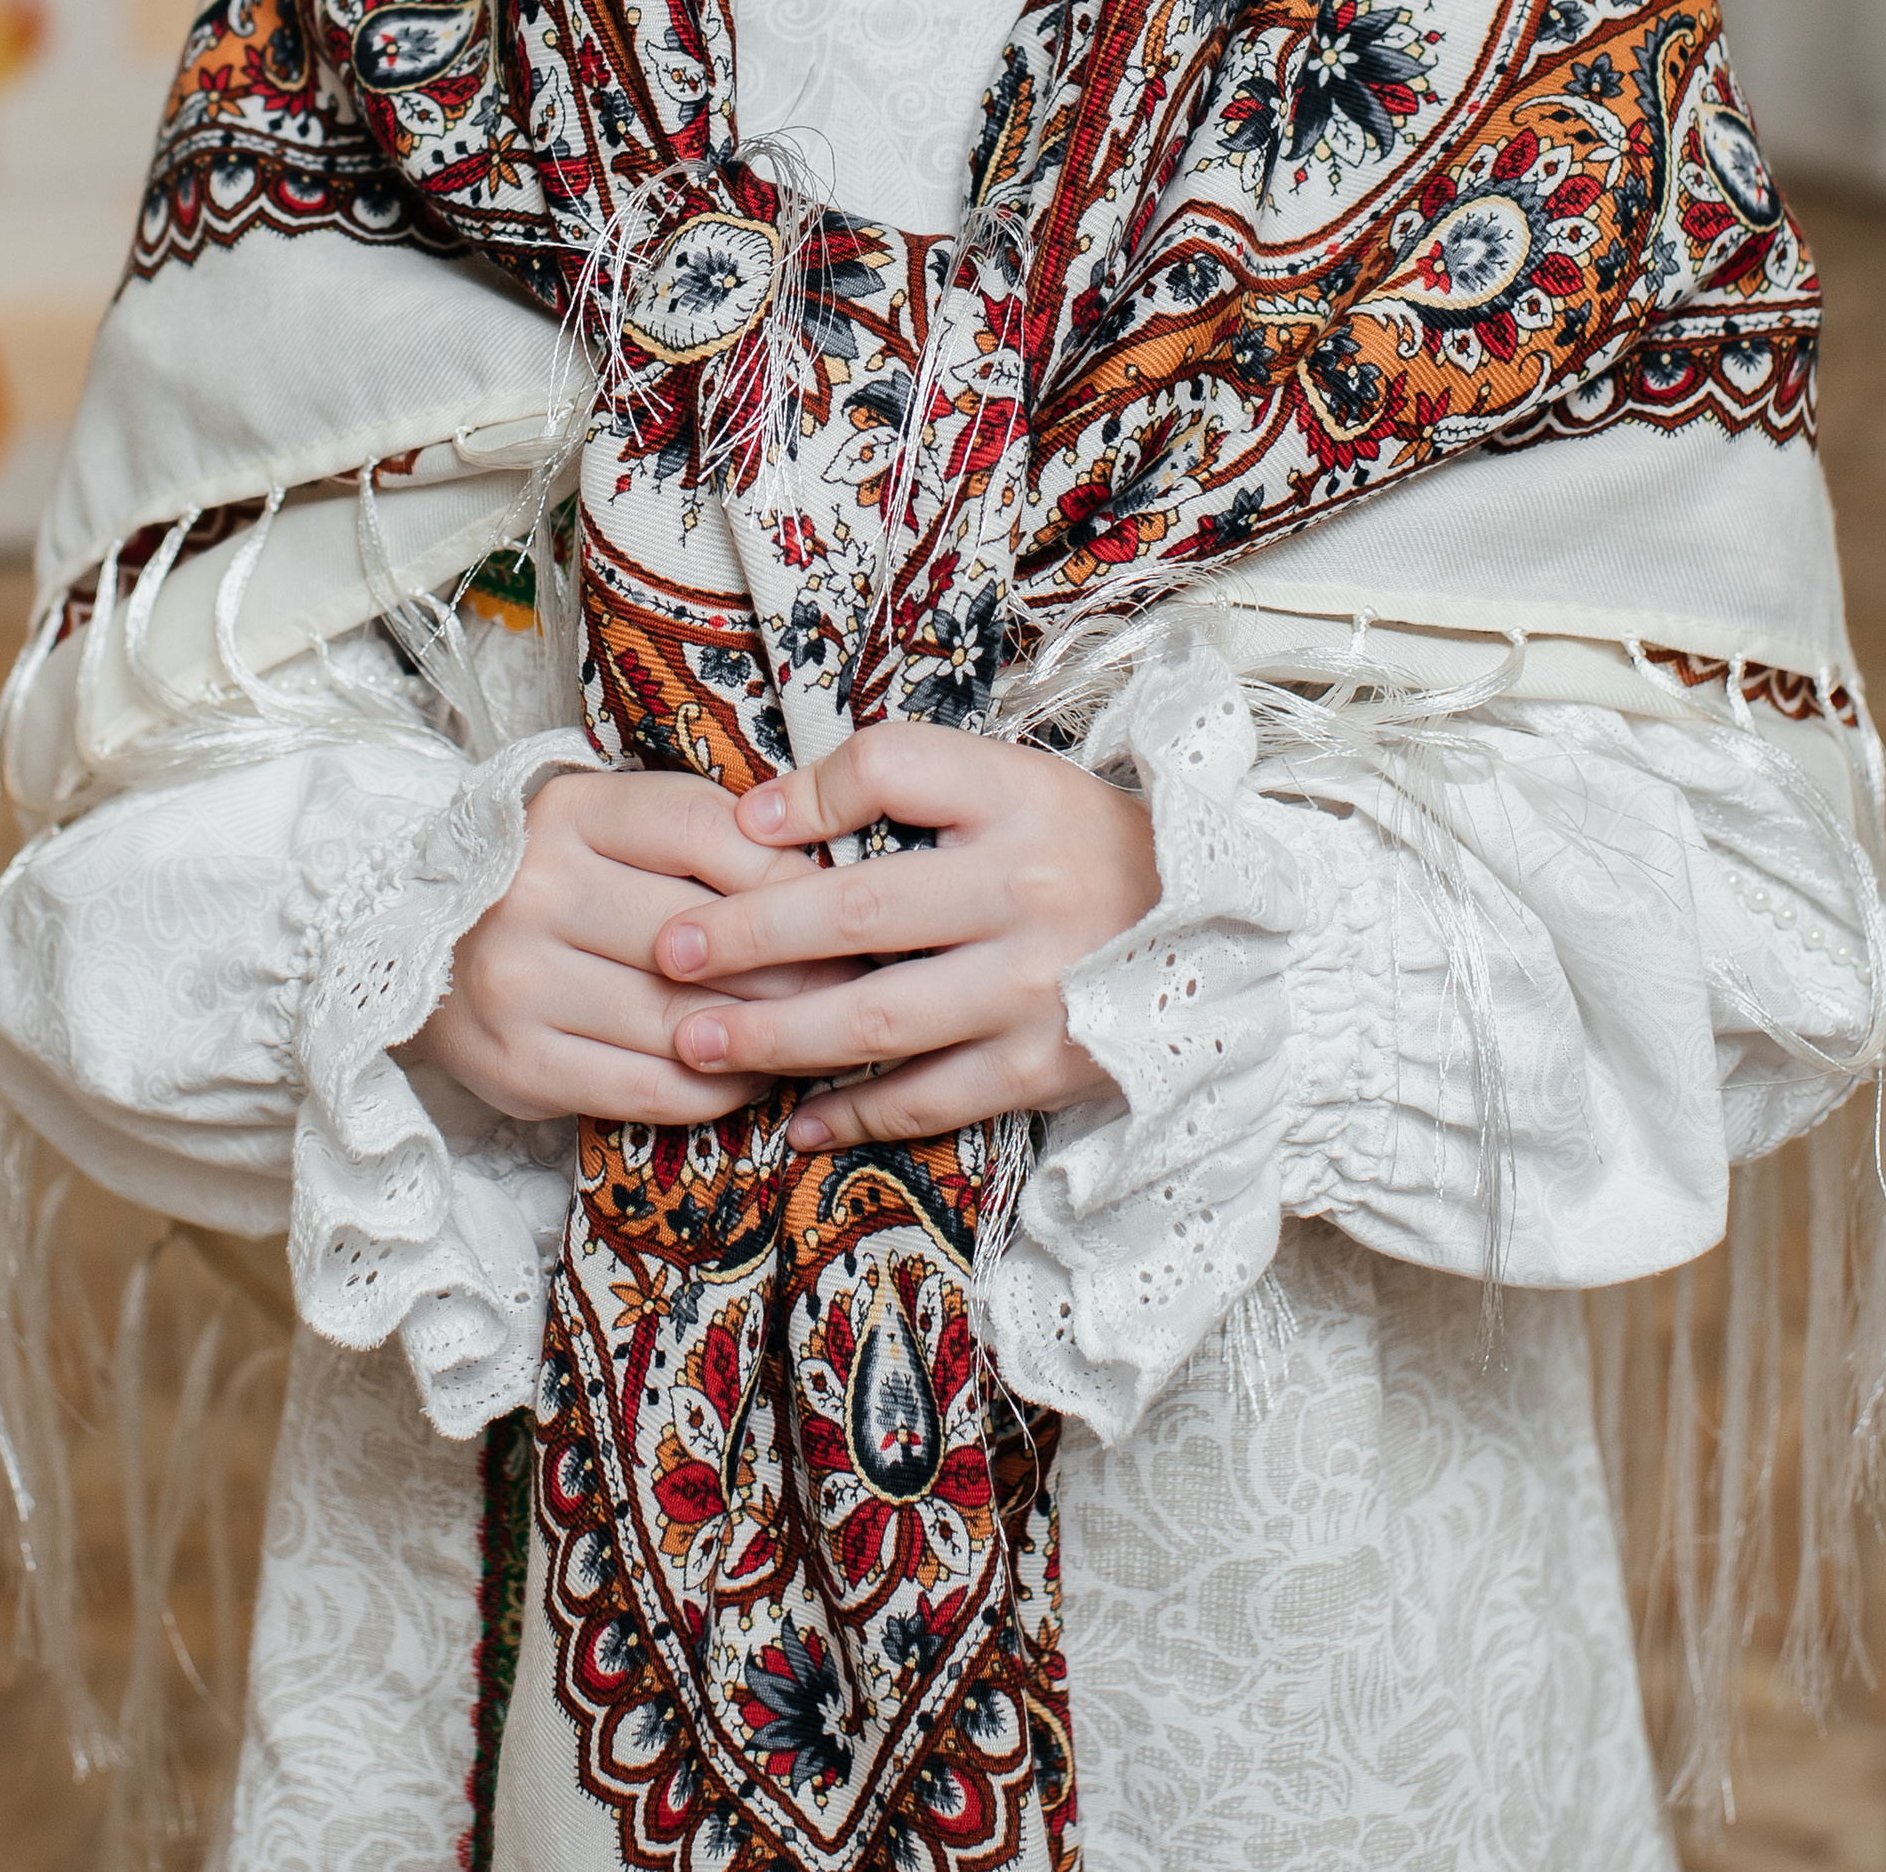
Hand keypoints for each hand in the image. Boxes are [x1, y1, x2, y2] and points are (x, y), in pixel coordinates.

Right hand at [397, 768, 849, 1127]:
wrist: (411, 941)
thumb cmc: (554, 873)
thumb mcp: (613, 822)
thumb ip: (703, 832)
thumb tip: (827, 874)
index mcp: (566, 810)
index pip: (704, 831)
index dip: (787, 872)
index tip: (842, 900)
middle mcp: (533, 891)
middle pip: (703, 938)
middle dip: (799, 965)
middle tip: (861, 980)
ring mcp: (520, 983)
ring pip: (684, 1022)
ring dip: (769, 1036)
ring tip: (819, 1031)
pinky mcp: (519, 1064)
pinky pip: (649, 1090)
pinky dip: (717, 1088)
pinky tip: (750, 1073)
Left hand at [650, 724, 1159, 1151]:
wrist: (1218, 936)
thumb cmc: (1083, 847)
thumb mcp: (1013, 782)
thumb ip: (902, 782)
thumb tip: (763, 812)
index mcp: (1018, 798)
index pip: (893, 769)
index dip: (807, 793)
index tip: (738, 824)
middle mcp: (1026, 890)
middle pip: (858, 910)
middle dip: (747, 935)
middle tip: (667, 952)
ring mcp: (1037, 988)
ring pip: (878, 1019)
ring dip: (777, 1033)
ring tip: (696, 1040)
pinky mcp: (1045, 1067)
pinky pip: (930, 1098)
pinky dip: (856, 1112)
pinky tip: (797, 1118)